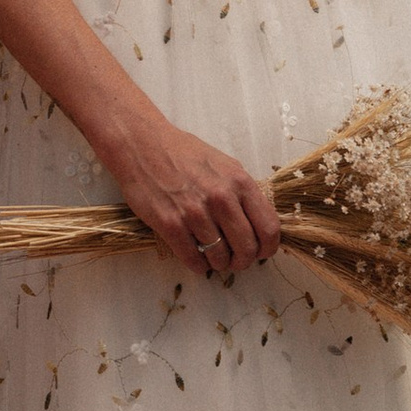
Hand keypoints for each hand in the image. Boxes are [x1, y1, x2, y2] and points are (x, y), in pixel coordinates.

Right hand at [102, 112, 283, 282]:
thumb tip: (258, 221)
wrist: (142, 145)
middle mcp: (221, 198)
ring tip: (214, 258)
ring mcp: (195, 212)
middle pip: (247, 249)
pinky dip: (199, 266)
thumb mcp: (224, 164)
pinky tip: (197, 260)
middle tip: (235, 261)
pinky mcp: (170, 224)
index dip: (267, 248)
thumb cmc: (183, 153)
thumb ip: (242, 192)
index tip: (260, 252)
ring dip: (219, 264)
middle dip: (243, 261)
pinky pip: (193, 259)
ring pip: (220, 257)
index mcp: (239, 182)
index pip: (269, 229)